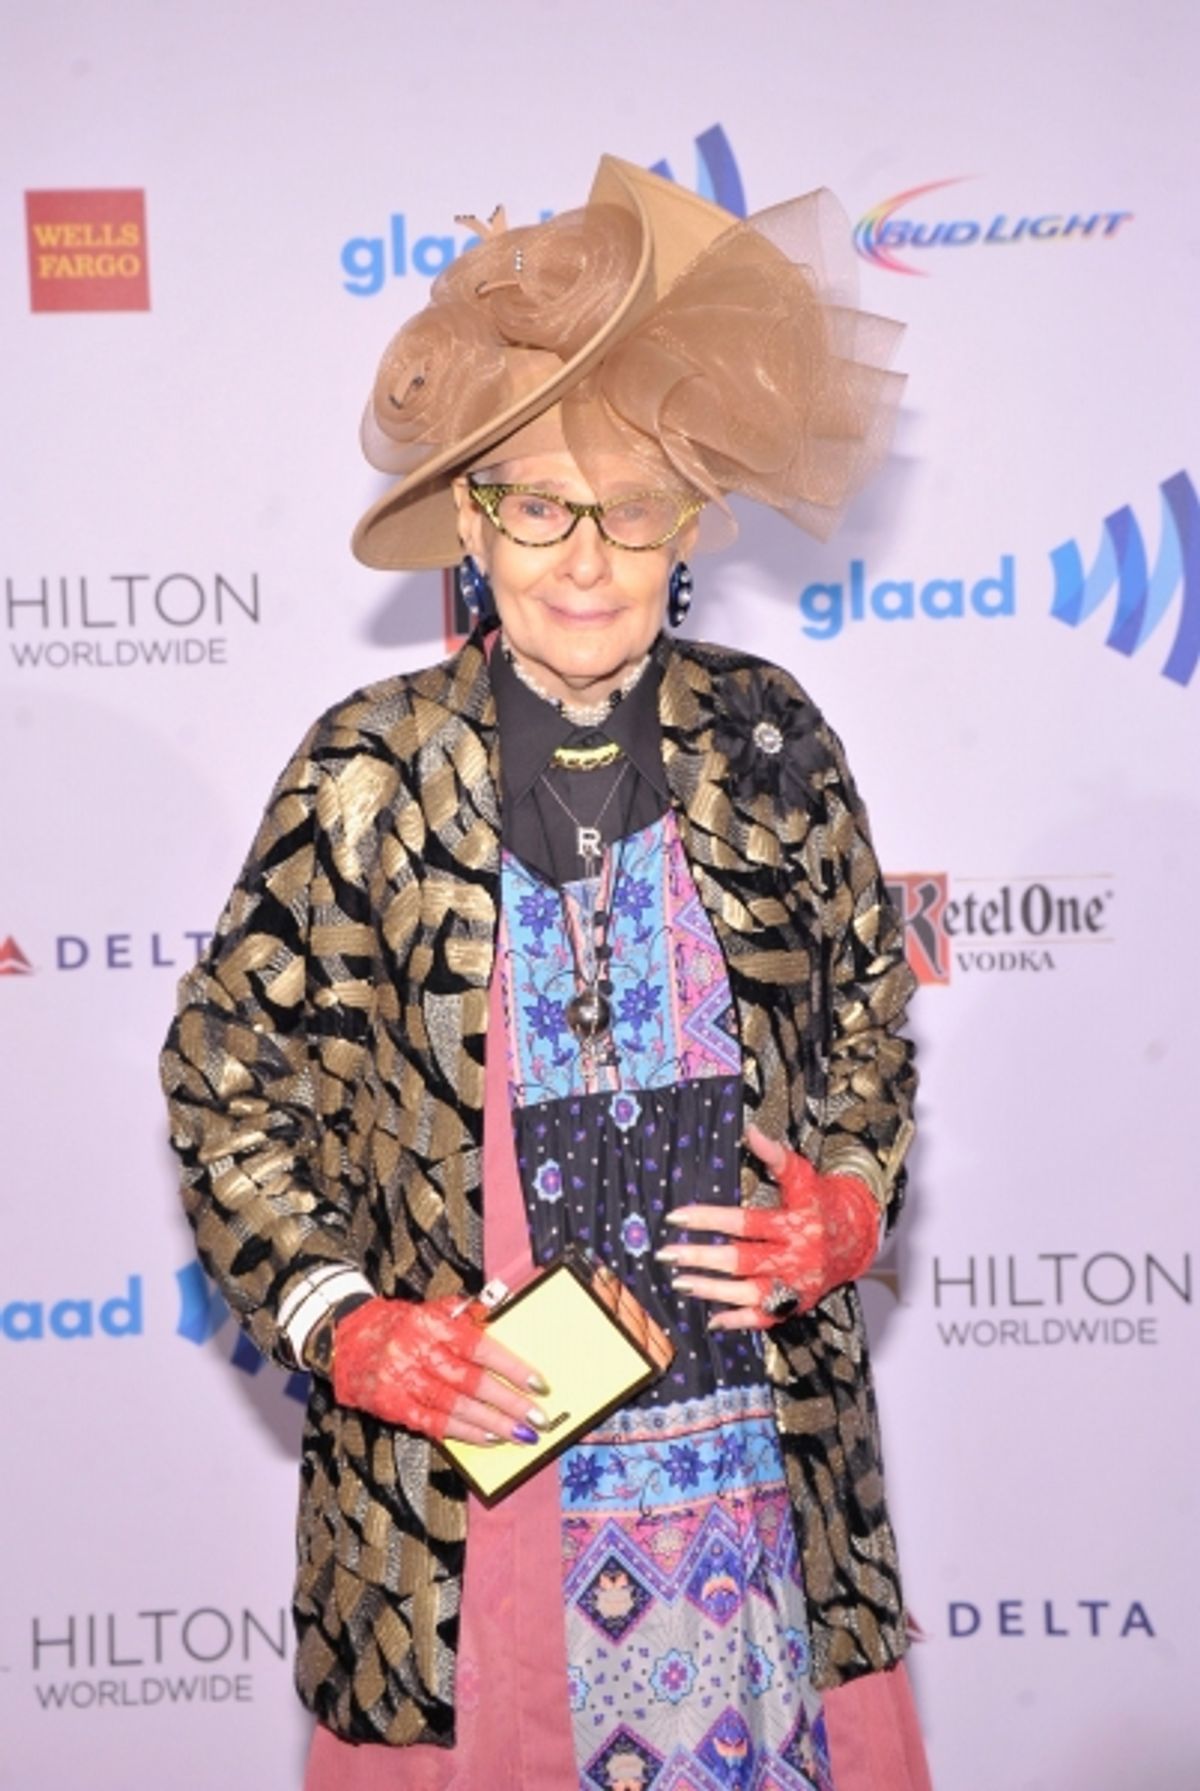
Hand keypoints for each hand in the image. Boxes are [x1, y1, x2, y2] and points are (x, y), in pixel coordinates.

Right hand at [332, 1295, 549, 1445]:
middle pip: (470, 1382)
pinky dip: (462, 1433)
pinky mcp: (392, 1406)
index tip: (538, 1382)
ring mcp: (402, 1382)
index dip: (510, 1367)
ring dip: (491, 1424)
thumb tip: (502, 1318)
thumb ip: (465, 1316)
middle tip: (537, 1419)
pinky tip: (487, 1439)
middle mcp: (416, 1353)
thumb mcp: (429, 1310)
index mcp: (430, 1324)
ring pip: (454, 1408)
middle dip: (508, 1403)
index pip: (478, 1346)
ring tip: (519, 1435)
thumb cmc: (396, 1322)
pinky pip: (432, 1424)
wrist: (342, 1337)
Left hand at [658, 1124, 879, 1330]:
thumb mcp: (803, 1176)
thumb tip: (750, 1131)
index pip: (746, 1223)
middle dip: (701, 1257)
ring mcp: (797, 1285)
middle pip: (743, 1260)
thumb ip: (776, 1156)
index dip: (709, 1219)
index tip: (675, 1217)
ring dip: (712, 1290)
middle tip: (666, 1254)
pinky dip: (739, 1321)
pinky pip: (765, 1318)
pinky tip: (712, 1319)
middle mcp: (797, 1257)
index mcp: (797, 1223)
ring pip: (750, 1293)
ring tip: (680, 1282)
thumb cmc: (822, 1202)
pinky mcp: (797, 1305)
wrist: (856, 1237)